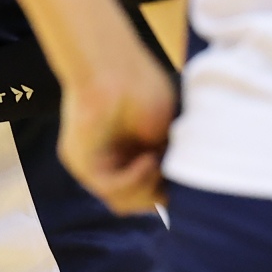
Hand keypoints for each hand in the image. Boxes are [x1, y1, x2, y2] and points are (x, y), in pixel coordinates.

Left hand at [56, 38, 174, 213]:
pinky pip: (110, 189)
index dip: (173, 193)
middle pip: (141, 204)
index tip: (188, 181)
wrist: (114, 67)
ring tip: (156, 161)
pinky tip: (147, 160)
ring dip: (148, 188)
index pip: (155, 193)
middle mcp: (116, 164)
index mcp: (136, 156)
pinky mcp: (83, 164)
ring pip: (124, 204)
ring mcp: (98, 167)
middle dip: (160, 194)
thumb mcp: (171, 133)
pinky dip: (134, 179)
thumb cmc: (145, 89)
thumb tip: (184, 194)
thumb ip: (173, 163)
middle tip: (168, 169)